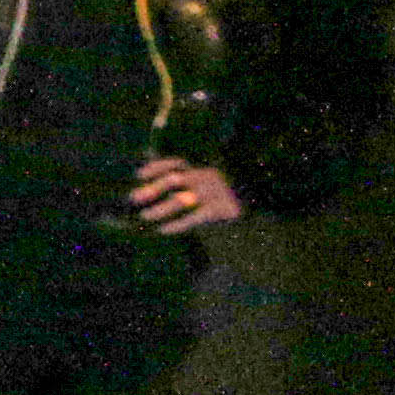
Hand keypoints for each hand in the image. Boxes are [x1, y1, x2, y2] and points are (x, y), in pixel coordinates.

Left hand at [128, 157, 244, 233]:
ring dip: (160, 208)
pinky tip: (163, 230)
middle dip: (152, 188)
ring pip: (181, 199)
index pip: (177, 163)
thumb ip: (187, 192)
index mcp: (203, 171)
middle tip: (134, 198)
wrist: (260, 222)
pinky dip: (177, 224)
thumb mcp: (209, 194)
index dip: (157, 167)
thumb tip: (152, 195)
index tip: (139, 175)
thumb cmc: (227, 209)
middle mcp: (208, 178)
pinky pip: (194, 217)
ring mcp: (215, 194)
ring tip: (144, 216)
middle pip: (174, 179)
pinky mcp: (222, 210)